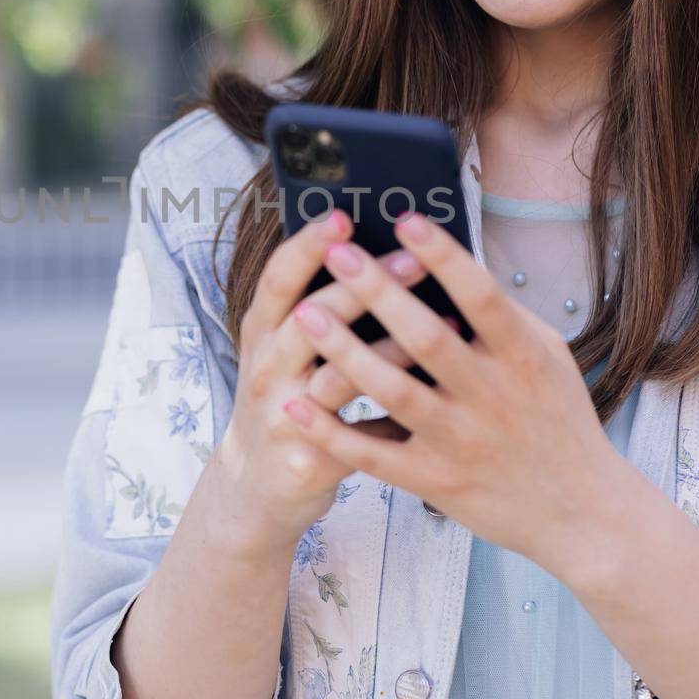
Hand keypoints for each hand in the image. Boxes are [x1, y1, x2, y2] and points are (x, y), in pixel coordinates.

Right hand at [210, 208, 425, 557]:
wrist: (258, 481)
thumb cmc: (288, 395)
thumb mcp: (285, 346)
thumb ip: (321, 305)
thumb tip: (382, 247)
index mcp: (261, 329)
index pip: (279, 276)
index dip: (308, 245)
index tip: (344, 217)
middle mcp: (266, 366)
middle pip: (311, 317)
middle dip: (364, 286)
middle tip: (413, 261)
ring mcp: (283, 414)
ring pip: (337, 376)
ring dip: (389, 349)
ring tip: (440, 325)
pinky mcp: (306, 458)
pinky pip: (357, 434)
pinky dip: (395, 412)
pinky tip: (433, 393)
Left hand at [279, 209, 627, 571]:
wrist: (581, 513)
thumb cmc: (559, 421)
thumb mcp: (548, 358)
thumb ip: (502, 318)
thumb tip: (450, 264)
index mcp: (524, 357)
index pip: (482, 296)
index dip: (443, 257)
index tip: (405, 221)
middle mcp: (493, 396)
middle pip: (426, 337)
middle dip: (378, 292)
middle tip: (337, 253)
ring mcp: (461, 442)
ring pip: (394, 391)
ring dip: (345, 351)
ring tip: (305, 314)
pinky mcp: (435, 481)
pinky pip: (375, 455)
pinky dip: (332, 432)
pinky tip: (297, 406)